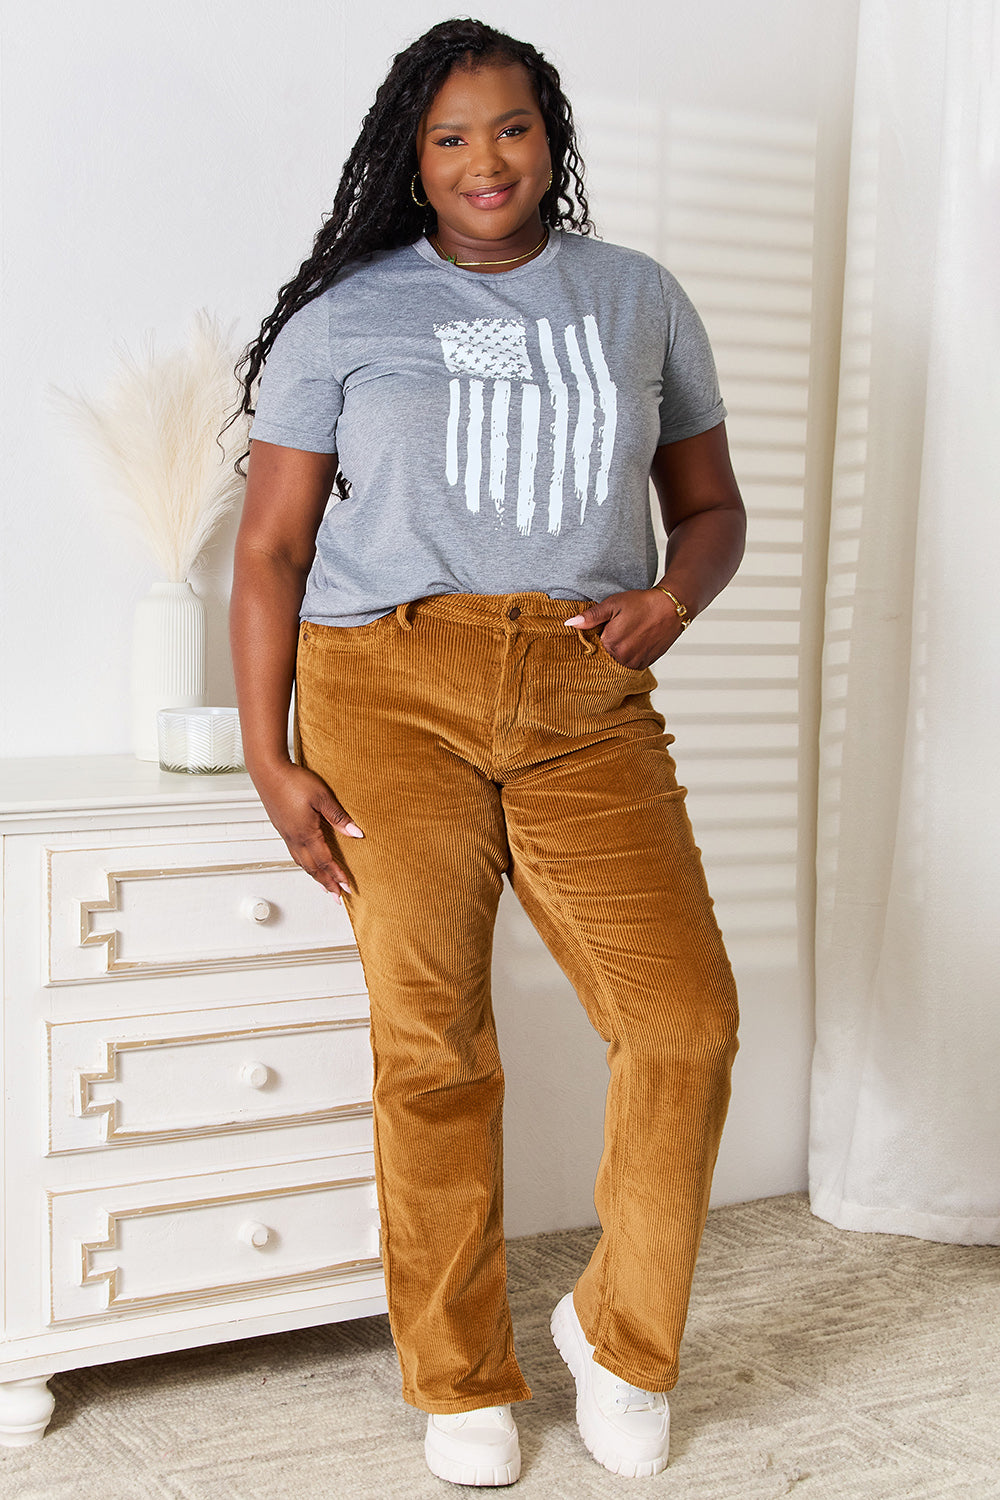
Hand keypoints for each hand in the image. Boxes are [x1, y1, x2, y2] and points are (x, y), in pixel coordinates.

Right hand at [251, 761, 362, 899]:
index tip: (347, 887)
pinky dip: (304, 864)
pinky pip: (294, 853)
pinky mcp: (281, 828)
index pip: (325, 861)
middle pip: (312, 868)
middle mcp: (294, 838)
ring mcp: (286, 834)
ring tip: (324, 885)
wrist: (268, 771)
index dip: (337, 875)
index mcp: (306, 833)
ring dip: (314, 876)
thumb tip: (357, 834)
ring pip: (301, 863)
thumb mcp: (322, 797)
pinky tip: (307, 862)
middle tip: (336, 896)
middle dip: (326, 883)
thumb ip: (339, 817)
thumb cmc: (294, 781)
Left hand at [564, 588, 684, 669]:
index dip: (592, 639)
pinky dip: (626, 657)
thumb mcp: (613, 604)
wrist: (672, 608)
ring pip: (616, 663)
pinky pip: (629, 665)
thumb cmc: (642, 603)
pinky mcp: (646, 664)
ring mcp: (635, 663)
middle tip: (613, 632)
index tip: (597, 631)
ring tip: (623, 637)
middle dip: (603, 648)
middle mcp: (623, 658)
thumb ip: (591, 617)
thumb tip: (570, 624)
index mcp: (611, 644)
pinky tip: (631, 643)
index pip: (591, 648)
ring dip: (615, 654)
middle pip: (603, 658)